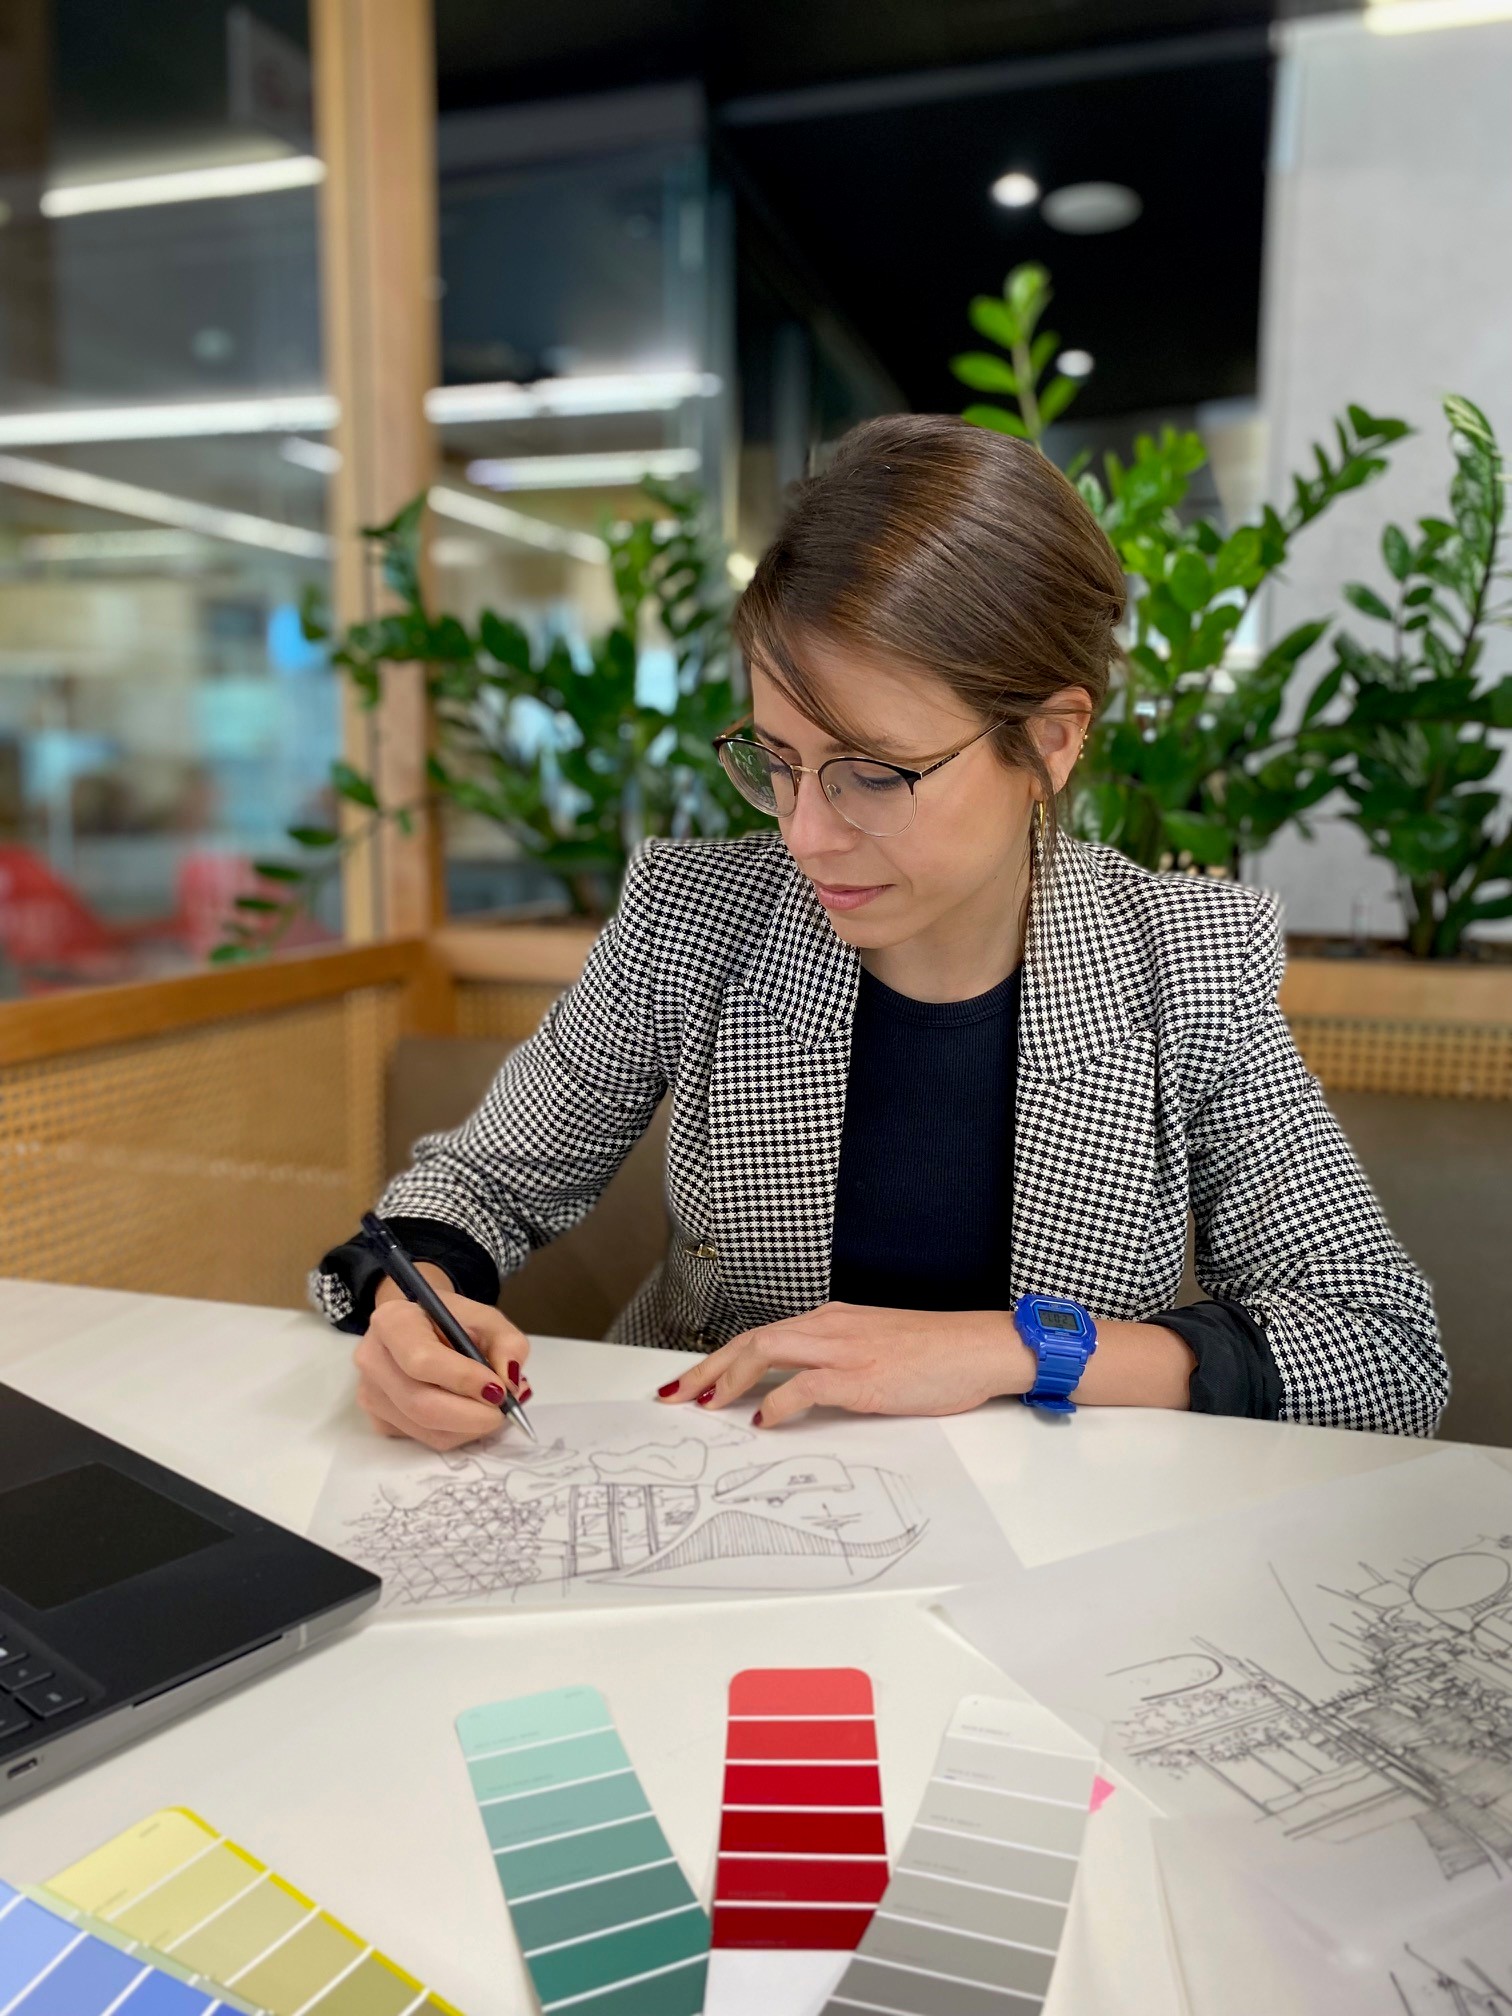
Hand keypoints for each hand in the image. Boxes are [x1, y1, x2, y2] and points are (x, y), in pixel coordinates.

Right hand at [354, 1264, 532, 1450]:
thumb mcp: (487, 1318)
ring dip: (469, 1427)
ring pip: (426, 1429)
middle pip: (421, 1404)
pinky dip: (457, 1433)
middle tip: (504, 1410)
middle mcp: (372, 1359)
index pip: (421, 1360)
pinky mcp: (379, 1421)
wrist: (422, 1326)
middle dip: (472, 1415)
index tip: (498, 1388)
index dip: (463, 1379)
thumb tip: (510, 1384)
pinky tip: (468, 1412)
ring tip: (491, 1408)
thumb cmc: (453, 1320)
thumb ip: (507, 1344)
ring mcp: (371, 1394)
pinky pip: (424, 1440)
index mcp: (392, 1322)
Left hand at [655, 1302, 1032, 1428]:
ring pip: (766, 1350)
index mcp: (832, 1320)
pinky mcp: (861, 1374)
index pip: (762, 1335)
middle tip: (673, 1394)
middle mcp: (830, 1326)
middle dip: (706, 1368)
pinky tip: (761, 1421)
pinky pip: (804, 1385)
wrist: (982, 1346)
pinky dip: (776, 1403)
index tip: (693, 1382)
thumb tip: (801, 1393)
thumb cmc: (939, 1353)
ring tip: (703, 1405)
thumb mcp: (877, 1348)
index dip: (722, 1359)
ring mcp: (844, 1347)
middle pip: (751, 1340)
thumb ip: (838, 1361)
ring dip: (728, 1379)